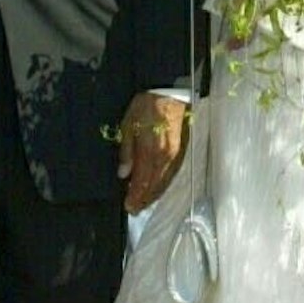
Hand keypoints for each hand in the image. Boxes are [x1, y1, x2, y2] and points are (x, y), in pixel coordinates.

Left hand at [118, 92, 188, 213]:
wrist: (168, 93)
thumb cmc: (145, 107)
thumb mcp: (128, 126)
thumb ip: (127, 152)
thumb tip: (124, 174)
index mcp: (151, 152)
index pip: (142, 181)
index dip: (135, 196)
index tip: (128, 206)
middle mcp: (165, 158)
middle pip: (154, 185)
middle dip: (144, 199)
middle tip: (135, 209)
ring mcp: (174, 155)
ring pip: (164, 181)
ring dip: (154, 194)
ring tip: (144, 202)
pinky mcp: (180, 151)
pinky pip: (171, 174)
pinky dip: (163, 184)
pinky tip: (158, 187)